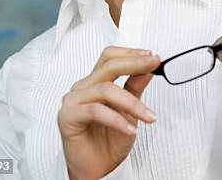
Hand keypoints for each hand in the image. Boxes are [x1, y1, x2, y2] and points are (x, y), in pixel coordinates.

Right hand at [57, 46, 159, 178]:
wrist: (100, 168)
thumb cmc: (112, 139)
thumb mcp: (131, 109)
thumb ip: (136, 86)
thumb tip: (149, 67)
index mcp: (95, 81)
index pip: (110, 57)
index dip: (131, 53)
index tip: (152, 57)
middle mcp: (83, 87)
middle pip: (108, 66)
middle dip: (134, 64)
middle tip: (153, 66)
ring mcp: (73, 101)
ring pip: (106, 89)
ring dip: (132, 103)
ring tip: (148, 116)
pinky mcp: (67, 117)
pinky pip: (96, 111)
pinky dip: (117, 120)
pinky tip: (130, 129)